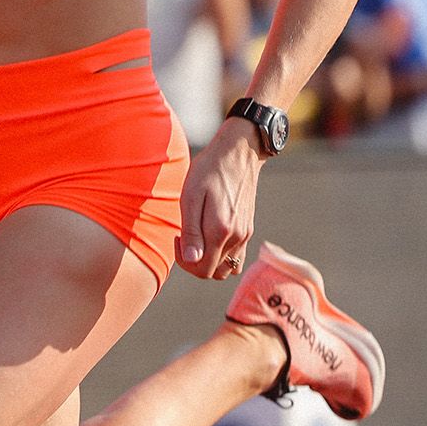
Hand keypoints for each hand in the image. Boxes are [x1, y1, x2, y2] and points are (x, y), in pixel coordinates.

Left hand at [177, 117, 263, 280]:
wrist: (238, 152)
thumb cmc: (209, 170)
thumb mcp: (191, 196)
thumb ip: (192, 231)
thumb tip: (191, 260)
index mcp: (220, 231)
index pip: (202, 270)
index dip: (184, 262)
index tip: (178, 238)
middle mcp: (236, 237)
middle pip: (214, 273)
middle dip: (194, 263)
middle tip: (184, 238)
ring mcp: (245, 235)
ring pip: (227, 268)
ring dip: (210, 262)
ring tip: (198, 238)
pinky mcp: (248, 229)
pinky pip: (237, 257)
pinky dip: (223, 256)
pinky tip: (212, 236)